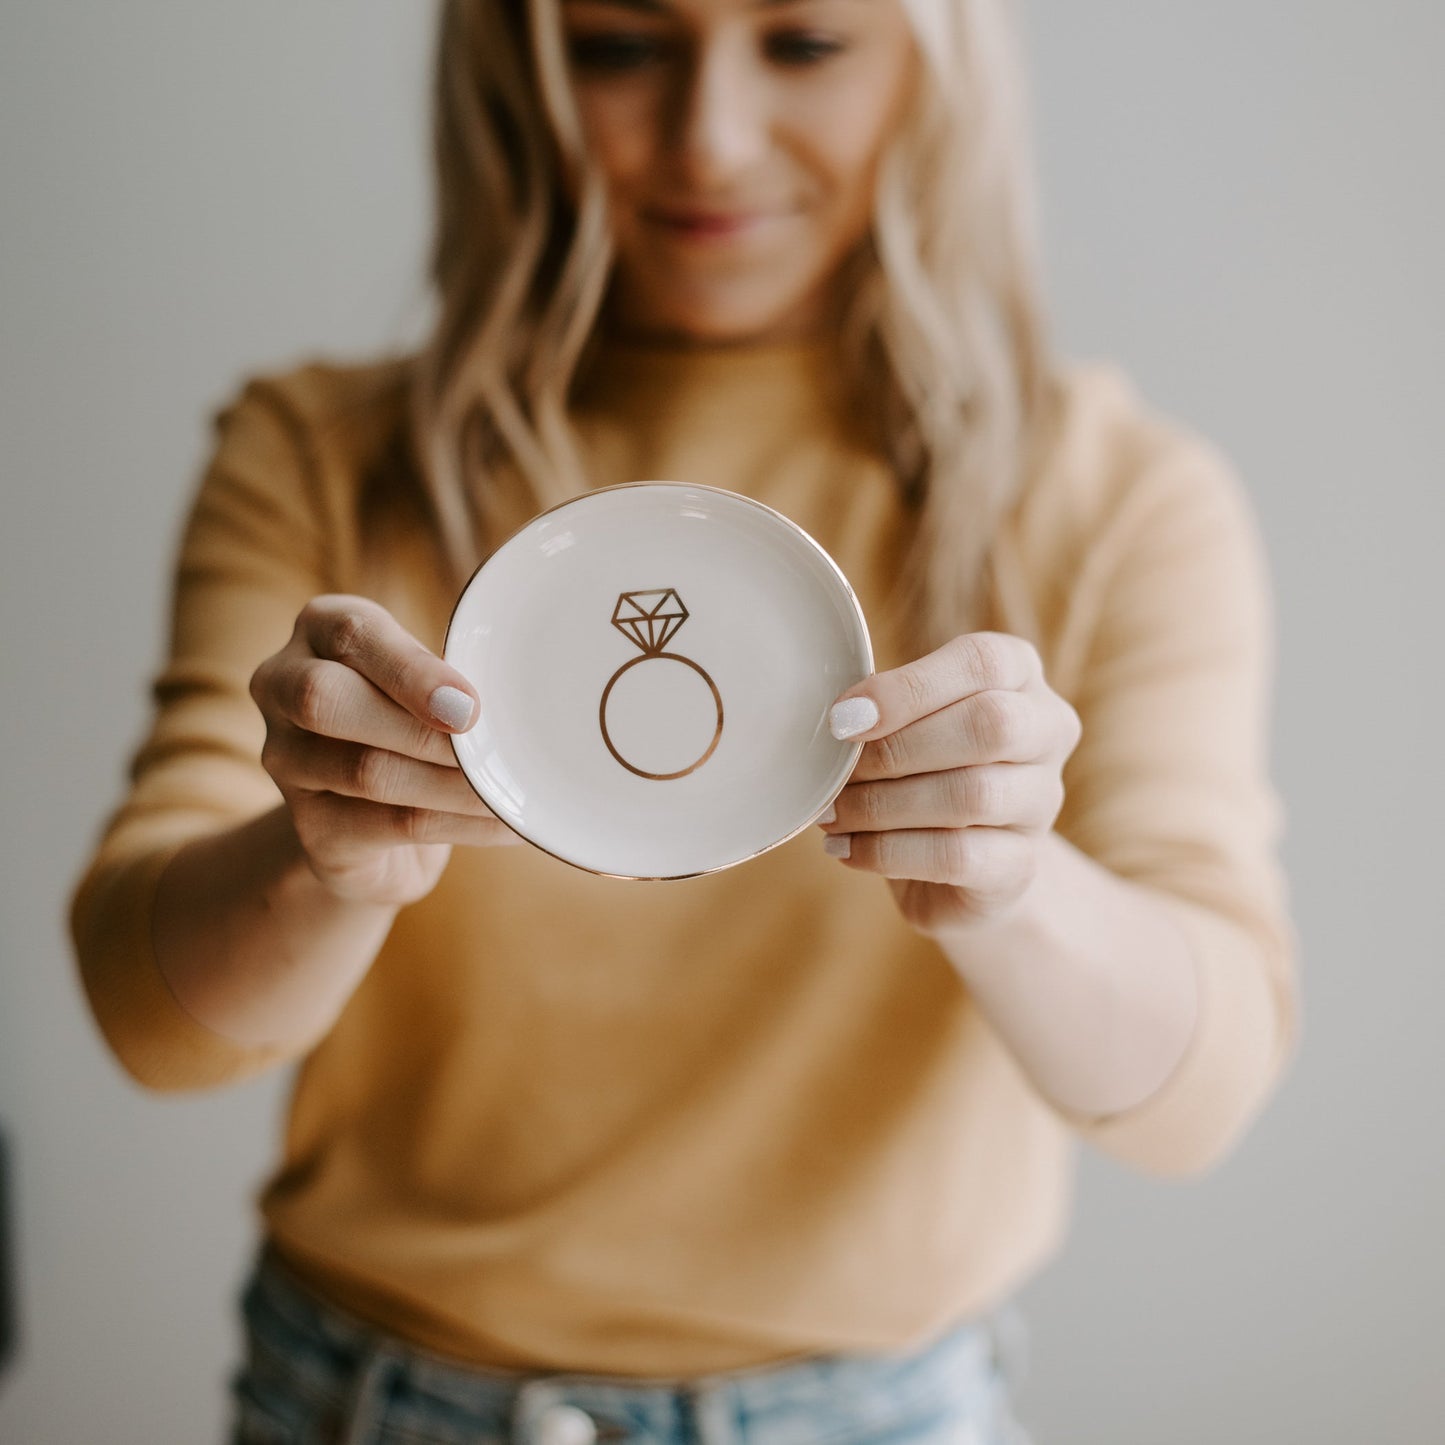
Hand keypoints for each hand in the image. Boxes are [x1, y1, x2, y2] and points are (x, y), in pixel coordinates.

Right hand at [249, 595, 519, 905]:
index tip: (470, 704)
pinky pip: (394, 825)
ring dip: (452, 783)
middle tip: (480, 743)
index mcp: (319, 630)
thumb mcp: (422, 681)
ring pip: (367, 771)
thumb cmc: (409, 721)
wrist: (366, 826)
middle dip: (416, 725)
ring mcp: (285, 762)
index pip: (352, 634)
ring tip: (510, 788)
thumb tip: (521, 696)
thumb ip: (448, 677)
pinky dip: (463, 824)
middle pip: (326, 700)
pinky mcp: (313, 828)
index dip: (411, 671)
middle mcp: (283, 687)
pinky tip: (508, 823)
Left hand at [817, 632, 1081, 934]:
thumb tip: (835, 721)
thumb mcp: (905, 721)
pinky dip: (888, 852)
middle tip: (837, 773)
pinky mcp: (1022, 866)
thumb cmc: (920, 767)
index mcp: (1018, 674)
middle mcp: (1047, 731)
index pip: (983, 662)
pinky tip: (848, 849)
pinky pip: (956, 856)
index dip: (907, 689)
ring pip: (972, 795)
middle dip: (896, 749)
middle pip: (990, 725)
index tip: (842, 719)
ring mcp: (1043, 801)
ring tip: (832, 814)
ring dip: (883, 805)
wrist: (961, 868)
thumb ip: (881, 708)